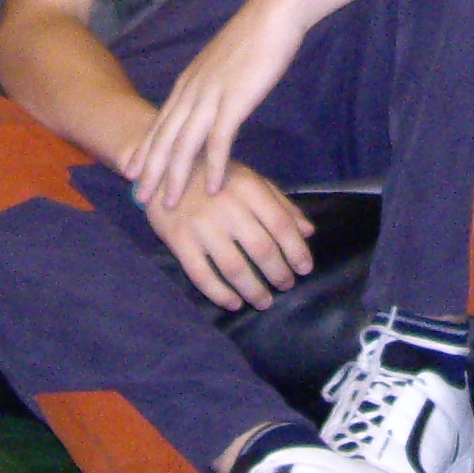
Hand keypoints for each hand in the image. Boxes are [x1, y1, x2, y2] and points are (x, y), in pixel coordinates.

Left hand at [120, 0, 309, 210]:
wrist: (272, 14)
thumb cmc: (252, 38)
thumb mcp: (220, 64)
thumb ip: (210, 85)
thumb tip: (209, 102)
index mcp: (186, 83)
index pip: (159, 124)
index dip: (144, 151)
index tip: (132, 174)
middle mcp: (191, 92)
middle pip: (163, 139)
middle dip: (150, 172)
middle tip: (139, 200)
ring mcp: (210, 96)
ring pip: (183, 145)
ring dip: (174, 177)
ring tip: (169, 204)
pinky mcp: (234, 100)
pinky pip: (218, 141)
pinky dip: (212, 166)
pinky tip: (210, 188)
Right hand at [140, 161, 316, 310]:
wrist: (165, 168)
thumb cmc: (216, 176)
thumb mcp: (250, 180)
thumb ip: (280, 204)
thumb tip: (308, 232)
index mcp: (248, 188)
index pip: (281, 224)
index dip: (296, 250)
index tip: (305, 269)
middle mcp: (227, 206)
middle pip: (261, 248)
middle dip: (278, 273)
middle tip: (286, 286)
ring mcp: (201, 225)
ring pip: (233, 267)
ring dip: (253, 289)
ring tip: (264, 301)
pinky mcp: (178, 240)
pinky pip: (201, 275)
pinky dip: (220, 294)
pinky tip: (234, 303)